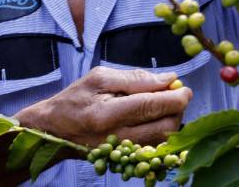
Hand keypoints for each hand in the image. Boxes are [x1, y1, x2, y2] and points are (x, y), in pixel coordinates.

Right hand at [17, 66, 191, 147]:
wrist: (54, 130)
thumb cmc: (75, 99)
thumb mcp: (100, 78)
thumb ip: (136, 78)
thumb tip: (169, 78)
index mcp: (108, 112)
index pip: (153, 105)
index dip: (176, 96)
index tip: (184, 88)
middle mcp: (117, 136)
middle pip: (165, 127)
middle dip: (178, 109)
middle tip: (175, 95)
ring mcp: (122, 152)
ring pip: (163, 141)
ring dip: (172, 122)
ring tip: (165, 106)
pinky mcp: (125, 160)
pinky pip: (155, 151)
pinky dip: (163, 136)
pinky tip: (158, 121)